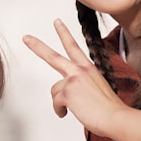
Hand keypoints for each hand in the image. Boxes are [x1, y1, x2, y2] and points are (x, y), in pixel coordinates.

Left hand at [23, 19, 126, 137]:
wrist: (114, 117)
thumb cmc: (109, 107)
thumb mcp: (98, 88)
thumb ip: (83, 85)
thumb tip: (73, 95)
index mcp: (88, 68)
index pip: (73, 46)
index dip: (64, 33)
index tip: (57, 23)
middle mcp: (79, 71)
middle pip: (53, 56)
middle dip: (37, 46)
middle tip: (26, 38)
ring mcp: (72, 80)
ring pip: (55, 90)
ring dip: (60, 101)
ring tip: (72, 108)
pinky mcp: (67, 92)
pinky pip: (56, 102)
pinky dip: (60, 110)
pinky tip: (67, 113)